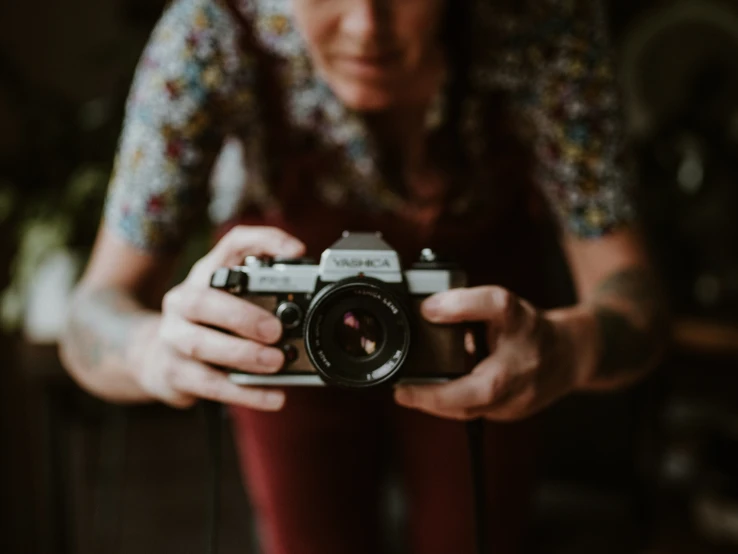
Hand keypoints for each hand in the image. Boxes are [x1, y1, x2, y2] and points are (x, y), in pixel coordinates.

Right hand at [133, 226, 304, 410]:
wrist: (153, 357)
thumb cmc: (207, 326)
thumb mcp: (229, 302)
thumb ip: (264, 298)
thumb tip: (313, 307)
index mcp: (206, 275)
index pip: (232, 244)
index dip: (264, 241)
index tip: (297, 252)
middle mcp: (183, 300)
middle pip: (203, 300)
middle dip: (242, 315)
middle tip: (276, 330)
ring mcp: (172, 337)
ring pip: (200, 344)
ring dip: (242, 354)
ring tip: (276, 362)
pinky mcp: (173, 372)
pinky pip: (209, 384)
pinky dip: (244, 393)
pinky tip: (273, 397)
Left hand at [394, 286, 577, 420]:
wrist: (570, 356)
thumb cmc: (527, 329)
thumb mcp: (500, 306)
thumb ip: (466, 305)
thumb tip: (425, 311)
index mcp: (521, 321)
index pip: (497, 305)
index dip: (462, 305)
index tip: (427, 309)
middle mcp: (526, 358)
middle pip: (487, 386)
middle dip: (439, 395)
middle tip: (403, 391)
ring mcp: (523, 393)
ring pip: (476, 408)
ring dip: (436, 404)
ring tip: (406, 395)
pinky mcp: (515, 411)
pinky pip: (476, 413)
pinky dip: (449, 406)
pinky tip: (427, 399)